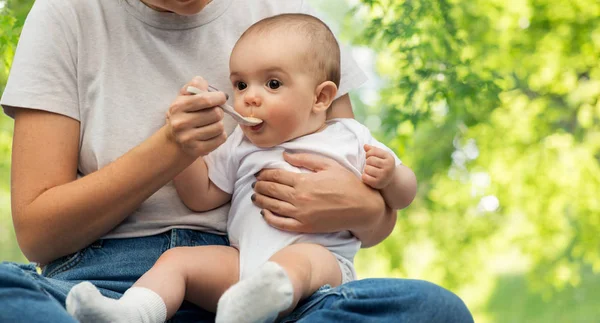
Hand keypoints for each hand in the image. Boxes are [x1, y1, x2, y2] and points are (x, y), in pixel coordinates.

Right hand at [165, 76, 227, 156]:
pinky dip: (220, 135)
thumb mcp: (184, 97)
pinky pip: (221, 139)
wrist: (175, 140)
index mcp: (178, 106)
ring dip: (219, 124)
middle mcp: (181, 123)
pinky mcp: (197, 150)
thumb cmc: (184, 113)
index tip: (222, 97)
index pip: (205, 99)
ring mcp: (188, 138)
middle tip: (214, 113)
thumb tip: (203, 82)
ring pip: (220, 127)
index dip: (219, 97)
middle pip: (216, 114)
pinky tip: (212, 133)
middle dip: (219, 111)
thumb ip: (194, 86)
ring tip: (211, 123)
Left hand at [252, 152, 382, 233]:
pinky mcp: (305, 227)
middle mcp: (299, 198)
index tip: (259, 172)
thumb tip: (285, 155)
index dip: (264, 173)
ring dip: (260, 200)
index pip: (275, 175)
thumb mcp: (328, 164)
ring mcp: (301, 214)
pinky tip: (264, 213)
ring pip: (272, 206)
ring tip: (255, 196)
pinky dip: (269, 218)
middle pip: (271, 190)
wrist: (362, 208)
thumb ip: (305, 158)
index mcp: (304, 181)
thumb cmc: (347, 183)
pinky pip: (281, 224)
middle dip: (260, 186)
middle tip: (254, 183)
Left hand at [362, 144, 395, 188]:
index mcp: (389, 158)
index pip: (373, 151)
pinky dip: (364, 176)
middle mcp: (388, 167)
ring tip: (370, 171)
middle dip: (367, 162)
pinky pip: (365, 177)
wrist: (390, 179)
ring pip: (367, 169)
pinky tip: (369, 176)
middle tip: (371, 165)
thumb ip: (373, 150)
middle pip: (369, 160)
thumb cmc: (383, 165)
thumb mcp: (381, 156)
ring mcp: (384, 176)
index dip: (368, 153)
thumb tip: (365, 146)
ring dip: (366, 169)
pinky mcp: (378, 183)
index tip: (369, 156)